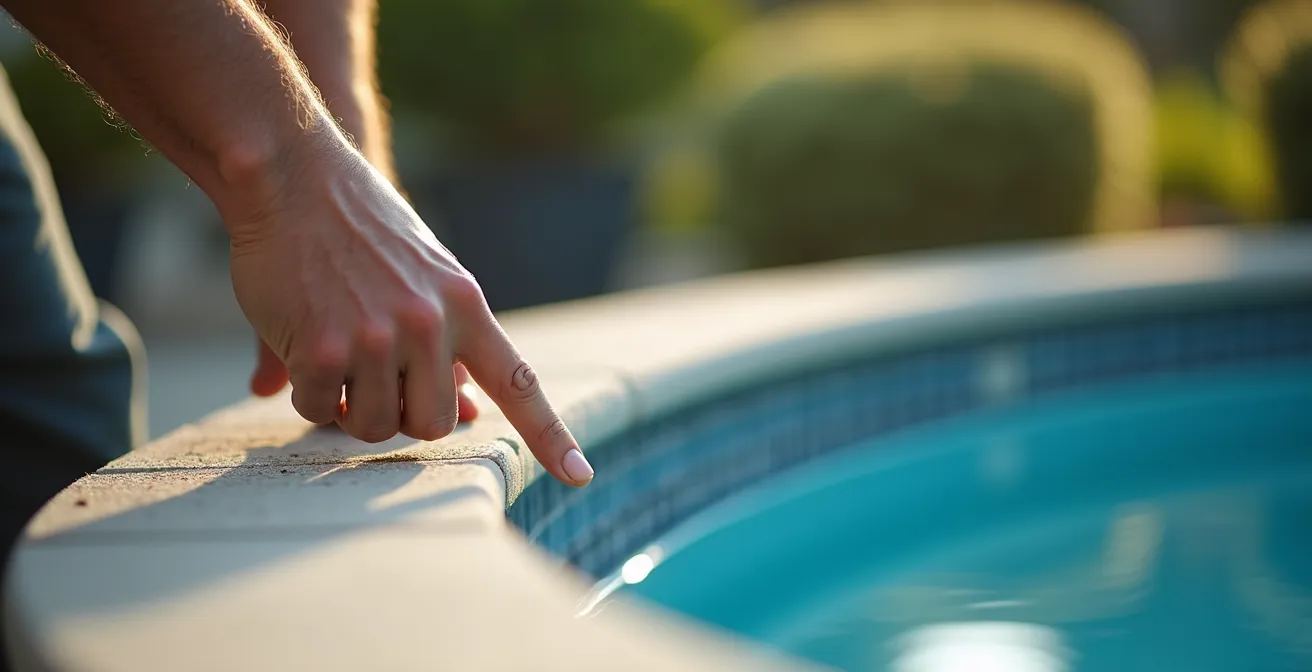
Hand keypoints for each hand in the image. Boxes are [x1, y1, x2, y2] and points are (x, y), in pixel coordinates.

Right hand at [227, 149, 592, 486]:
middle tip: (372, 380)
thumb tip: (470, 412)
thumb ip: (451, 342)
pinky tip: (301, 350)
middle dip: (401, 415)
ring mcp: (379, 337)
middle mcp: (431, 324)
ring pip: (375, 426)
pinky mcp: (325, 347)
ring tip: (334, 358)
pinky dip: (309, 396)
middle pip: (432, 424)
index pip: (518, 382)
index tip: (580, 475)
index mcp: (466, 306)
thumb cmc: (362, 230)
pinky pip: (321, 410)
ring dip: (350, 409)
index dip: (551, 435)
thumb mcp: (426, 277)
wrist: (295, 175)